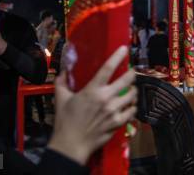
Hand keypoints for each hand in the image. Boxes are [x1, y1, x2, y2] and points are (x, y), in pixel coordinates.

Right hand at [48, 46, 136, 165]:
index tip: (124, 49)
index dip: (118, 56)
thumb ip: (62, 83)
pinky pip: (132, 111)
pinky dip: (132, 107)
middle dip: (132, 74)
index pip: (108, 68)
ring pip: (133, 95)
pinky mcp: (118, 123)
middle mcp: (106, 98)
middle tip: (131, 73)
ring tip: (130, 90)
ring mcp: (114, 111)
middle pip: (127, 80)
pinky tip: (129, 106)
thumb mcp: (60, 99)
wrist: (71, 144)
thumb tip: (63, 72)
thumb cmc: (65, 121)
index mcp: (92, 90)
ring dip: (133, 91)